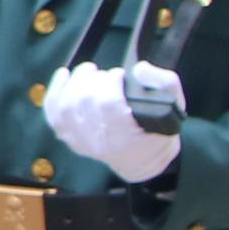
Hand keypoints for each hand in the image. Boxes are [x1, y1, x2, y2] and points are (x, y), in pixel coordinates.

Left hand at [42, 60, 184, 182]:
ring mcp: (82, 142)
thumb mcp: (175, 105)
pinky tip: (64, 76)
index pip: (108, 104)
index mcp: (127, 137)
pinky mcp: (70, 138)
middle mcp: (101, 142)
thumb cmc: (158, 130)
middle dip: (96, 80)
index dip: (112, 82)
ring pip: (66, 106)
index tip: (121, 75)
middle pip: (85, 101)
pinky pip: (53, 115)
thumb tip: (140, 69)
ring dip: (76, 82)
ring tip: (91, 73)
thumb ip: (164, 83)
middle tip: (109, 77)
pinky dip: (55, 92)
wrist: (143, 160)